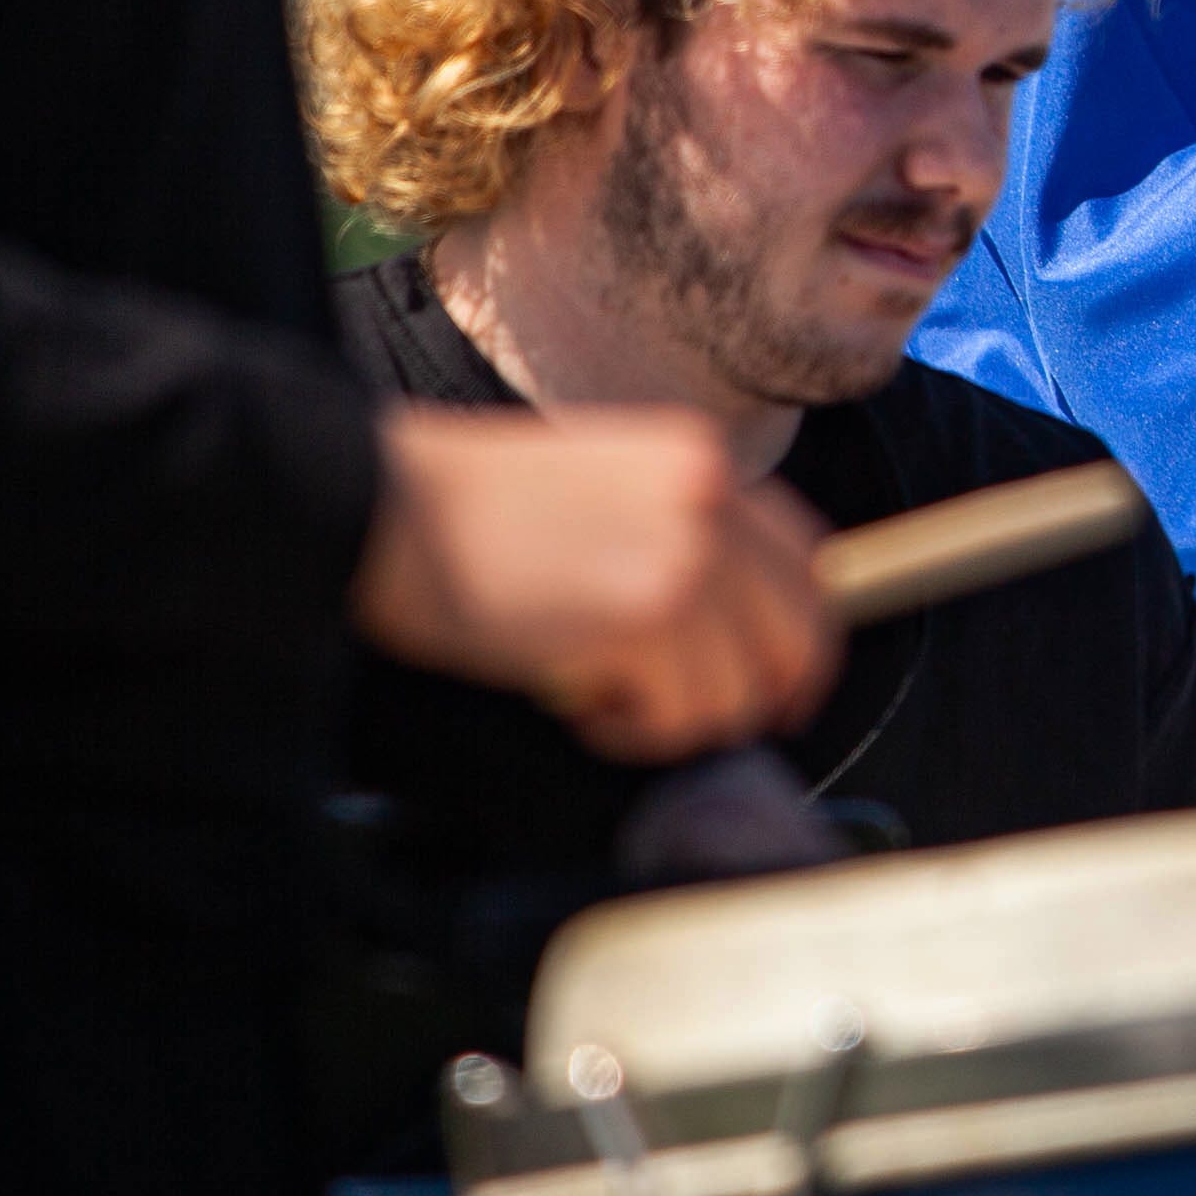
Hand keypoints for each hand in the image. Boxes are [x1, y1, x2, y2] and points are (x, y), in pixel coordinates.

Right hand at [352, 404, 838, 762]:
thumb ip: (676, 534)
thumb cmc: (470, 510)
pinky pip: (680, 718)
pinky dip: (634, 734)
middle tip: (704, 723)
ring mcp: (685, 559)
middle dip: (762, 695)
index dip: (803, 635)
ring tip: (603, 701)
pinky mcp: (644, 620)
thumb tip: (726, 630)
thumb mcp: (605, 488)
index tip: (782, 685)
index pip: (806, 558)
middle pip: (799, 632)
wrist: (390, 506)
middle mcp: (711, 503)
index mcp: (701, 460)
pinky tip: (584, 710)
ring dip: (675, 721)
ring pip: (736, 691)